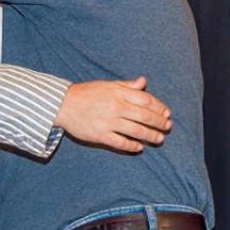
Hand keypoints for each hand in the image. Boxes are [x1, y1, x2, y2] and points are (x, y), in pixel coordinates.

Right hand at [54, 76, 171, 152]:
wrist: (62, 104)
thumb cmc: (86, 93)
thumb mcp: (107, 85)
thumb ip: (127, 85)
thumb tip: (143, 82)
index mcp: (118, 93)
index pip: (146, 100)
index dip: (159, 107)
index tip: (166, 113)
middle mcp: (115, 107)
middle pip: (144, 116)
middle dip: (159, 123)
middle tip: (167, 127)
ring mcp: (108, 122)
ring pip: (136, 130)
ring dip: (150, 136)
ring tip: (159, 139)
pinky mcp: (100, 135)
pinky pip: (120, 142)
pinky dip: (132, 146)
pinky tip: (139, 147)